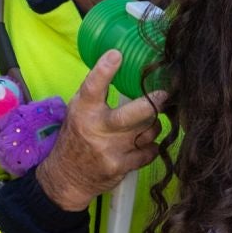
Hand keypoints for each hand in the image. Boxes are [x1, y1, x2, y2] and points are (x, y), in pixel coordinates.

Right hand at [35, 49, 164, 210]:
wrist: (67, 178)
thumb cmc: (77, 138)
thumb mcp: (78, 113)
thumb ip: (97, 96)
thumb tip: (121, 68)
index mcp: (83, 111)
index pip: (92, 87)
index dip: (104, 70)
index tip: (116, 55)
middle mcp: (97, 129)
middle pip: (134, 114)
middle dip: (154, 103)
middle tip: (164, 94)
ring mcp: (111, 150)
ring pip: (148, 130)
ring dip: (153, 125)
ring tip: (148, 122)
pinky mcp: (121, 166)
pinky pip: (149, 151)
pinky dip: (150, 146)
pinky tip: (143, 143)